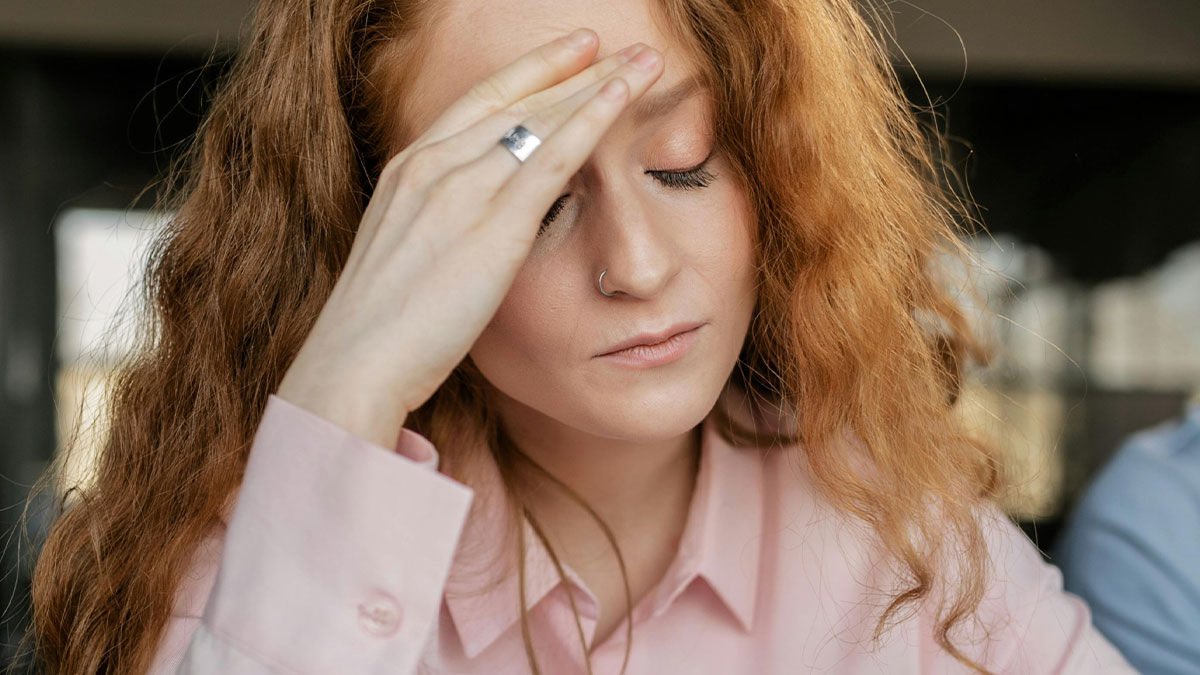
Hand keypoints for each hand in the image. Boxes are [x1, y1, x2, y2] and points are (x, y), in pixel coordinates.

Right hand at [277, 29, 664, 449]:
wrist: (354, 365)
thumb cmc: (377, 334)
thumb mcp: (403, 263)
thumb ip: (438, 234)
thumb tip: (469, 238)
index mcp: (407, 172)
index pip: (478, 105)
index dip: (527, 75)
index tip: (568, 56)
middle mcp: (431, 165)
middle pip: (515, 101)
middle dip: (571, 69)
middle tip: (615, 46)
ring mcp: (459, 189)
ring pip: (541, 119)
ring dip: (597, 86)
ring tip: (644, 62)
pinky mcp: (491, 224)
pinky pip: (553, 158)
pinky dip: (592, 120)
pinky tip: (623, 98)